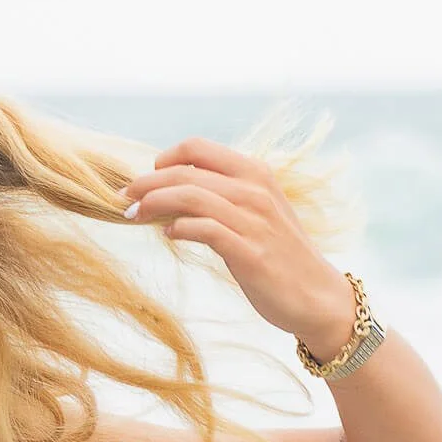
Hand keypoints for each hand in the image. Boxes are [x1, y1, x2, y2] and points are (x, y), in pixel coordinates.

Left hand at [121, 137, 357, 356]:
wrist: (317, 295)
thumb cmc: (278, 253)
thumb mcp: (254, 213)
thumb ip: (221, 197)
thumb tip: (170, 193)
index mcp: (255, 173)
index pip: (198, 147)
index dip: (164, 159)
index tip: (146, 178)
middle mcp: (255, 190)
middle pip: (186, 170)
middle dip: (146, 182)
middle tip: (124, 198)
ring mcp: (254, 220)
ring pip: (191, 195)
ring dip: (154, 203)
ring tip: (134, 215)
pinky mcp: (250, 251)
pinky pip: (205, 229)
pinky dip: (180, 228)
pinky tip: (169, 235)